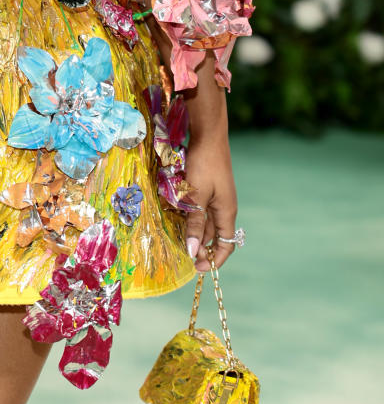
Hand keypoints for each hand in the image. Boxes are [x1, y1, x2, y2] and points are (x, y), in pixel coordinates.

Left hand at [183, 130, 238, 272]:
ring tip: (178, 240)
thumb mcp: (197, 196)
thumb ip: (195, 224)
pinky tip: (177, 218)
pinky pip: (200, 209)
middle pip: (213, 235)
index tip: (198, 267)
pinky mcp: (207, 188)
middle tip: (183, 255)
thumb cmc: (204, 164)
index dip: (215, 259)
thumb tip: (193, 251)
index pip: (227, 244)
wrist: (208, 135)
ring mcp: (216, 197)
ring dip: (194, 232)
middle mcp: (223, 207)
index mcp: (226, 212)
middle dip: (200, 247)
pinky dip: (191, 217)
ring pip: (205, 222)